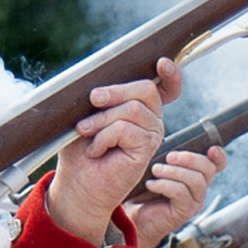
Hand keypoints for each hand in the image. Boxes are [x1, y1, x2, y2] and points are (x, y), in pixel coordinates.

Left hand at [46, 56, 180, 244]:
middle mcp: (151, 121)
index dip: (170, 75)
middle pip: (145, 89)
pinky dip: (103, 136)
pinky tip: (97, 149)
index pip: (166, 88)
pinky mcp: (146, 151)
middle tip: (92, 101)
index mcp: (140, 109)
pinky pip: (125, 129)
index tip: (161, 63)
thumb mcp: (87, 114)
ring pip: (132, 109)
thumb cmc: (79, 150)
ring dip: (101, 119)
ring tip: (86, 133)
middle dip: (114, 92)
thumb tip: (101, 83)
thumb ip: (101, 97)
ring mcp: (152, 136)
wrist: (77, 184)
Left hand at [129, 145, 225, 247]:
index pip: (217, 165)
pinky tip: (150, 184)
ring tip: (155, 170)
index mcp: (196, 176)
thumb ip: (167, 158)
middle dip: (189, 159)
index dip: (219, 156)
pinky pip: (181, 193)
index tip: (211, 149)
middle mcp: (199, 189)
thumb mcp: (156, 169)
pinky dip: (164, 185)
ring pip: (196, 181)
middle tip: (169, 156)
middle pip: (208, 169)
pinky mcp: (184, 212)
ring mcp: (194, 202)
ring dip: (174, 172)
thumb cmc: (143, 191)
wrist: (134, 219)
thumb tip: (167, 143)